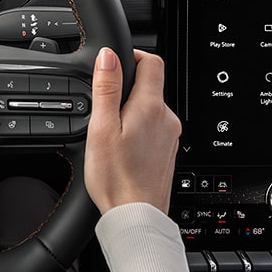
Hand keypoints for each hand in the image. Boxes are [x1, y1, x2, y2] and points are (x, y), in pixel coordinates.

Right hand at [84, 48, 181, 214]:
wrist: (136, 216)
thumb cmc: (116, 178)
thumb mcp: (102, 128)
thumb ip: (107, 88)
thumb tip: (109, 56)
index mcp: (151, 107)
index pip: (151, 61)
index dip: (131, 55)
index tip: (112, 64)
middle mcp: (167, 118)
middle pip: (150, 85)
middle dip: (126, 87)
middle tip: (102, 105)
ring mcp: (169, 136)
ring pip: (150, 108)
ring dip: (130, 110)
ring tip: (109, 131)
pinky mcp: (166, 151)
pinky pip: (152, 127)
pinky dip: (136, 128)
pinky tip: (121, 147)